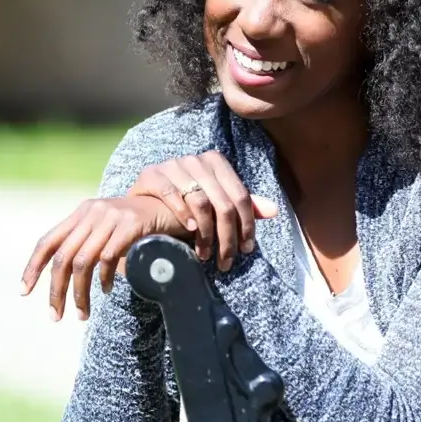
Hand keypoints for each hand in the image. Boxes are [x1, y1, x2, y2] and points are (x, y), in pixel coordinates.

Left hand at [19, 196, 190, 320]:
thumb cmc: (143, 225)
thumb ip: (91, 242)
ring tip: (82, 313)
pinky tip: (108, 291)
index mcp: (83, 213)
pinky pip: (108, 258)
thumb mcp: (111, 229)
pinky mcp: (131, 225)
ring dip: (79, 293)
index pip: (48, 241)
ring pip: (82, 262)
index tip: (24, 291)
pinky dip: (104, 279)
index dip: (33, 267)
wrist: (177, 205)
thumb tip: (67, 276)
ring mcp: (111, 217)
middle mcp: (93, 212)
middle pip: (63, 258)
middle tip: (56, 316)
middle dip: (56, 291)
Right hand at [129, 151, 277, 271]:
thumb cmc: (187, 202)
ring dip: (206, 234)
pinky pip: (172, 195)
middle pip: (223, 204)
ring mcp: (173, 164)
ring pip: (201, 202)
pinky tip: (191, 231)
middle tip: (226, 261)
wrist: (145, 200)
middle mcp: (197, 160)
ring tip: (205, 254)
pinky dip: (183, 215)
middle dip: (227, 237)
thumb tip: (275, 210)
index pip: (241, 197)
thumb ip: (243, 205)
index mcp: (217, 162)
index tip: (246, 249)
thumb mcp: (217, 202)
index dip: (247, 225)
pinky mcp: (152, 174)